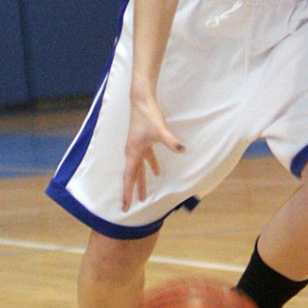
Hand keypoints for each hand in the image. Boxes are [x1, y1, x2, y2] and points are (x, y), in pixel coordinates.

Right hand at [122, 95, 183, 211]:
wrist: (142, 101)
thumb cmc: (148, 115)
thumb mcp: (160, 130)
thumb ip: (171, 141)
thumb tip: (181, 149)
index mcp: (133, 152)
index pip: (129, 177)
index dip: (127, 192)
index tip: (125, 206)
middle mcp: (132, 152)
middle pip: (132, 176)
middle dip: (132, 191)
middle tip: (130, 207)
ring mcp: (137, 147)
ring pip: (138, 169)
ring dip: (141, 181)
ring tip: (144, 195)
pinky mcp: (143, 141)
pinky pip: (146, 159)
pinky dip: (151, 166)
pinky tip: (157, 172)